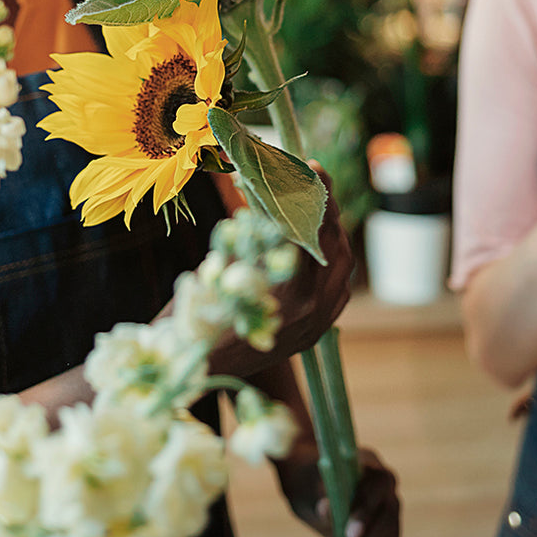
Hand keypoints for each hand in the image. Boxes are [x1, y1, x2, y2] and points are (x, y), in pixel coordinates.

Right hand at [211, 164, 351, 375]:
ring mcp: (318, 324)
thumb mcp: (221, 265)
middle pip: (335, 247)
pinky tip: (314, 243)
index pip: (314, 231)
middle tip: (315, 179)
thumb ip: (251, 232)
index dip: (315, 195)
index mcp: (289, 291)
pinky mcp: (317, 333)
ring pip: (341, 267)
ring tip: (314, 207)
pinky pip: (337, 288)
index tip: (312, 166)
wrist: (195, 370)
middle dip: (326, 210)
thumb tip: (263, 188)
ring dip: (330, 233)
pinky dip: (330, 260)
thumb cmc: (197, 316)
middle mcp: (311, 311)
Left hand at [276, 442, 399, 536]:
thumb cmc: (307, 480)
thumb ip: (318, 494)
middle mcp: (386, 487)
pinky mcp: (387, 534)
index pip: (377, 486)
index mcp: (369, 462)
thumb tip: (327, 508)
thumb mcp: (306, 485)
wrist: (310, 484)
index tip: (349, 535)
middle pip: (386, 519)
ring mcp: (390, 512)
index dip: (365, 512)